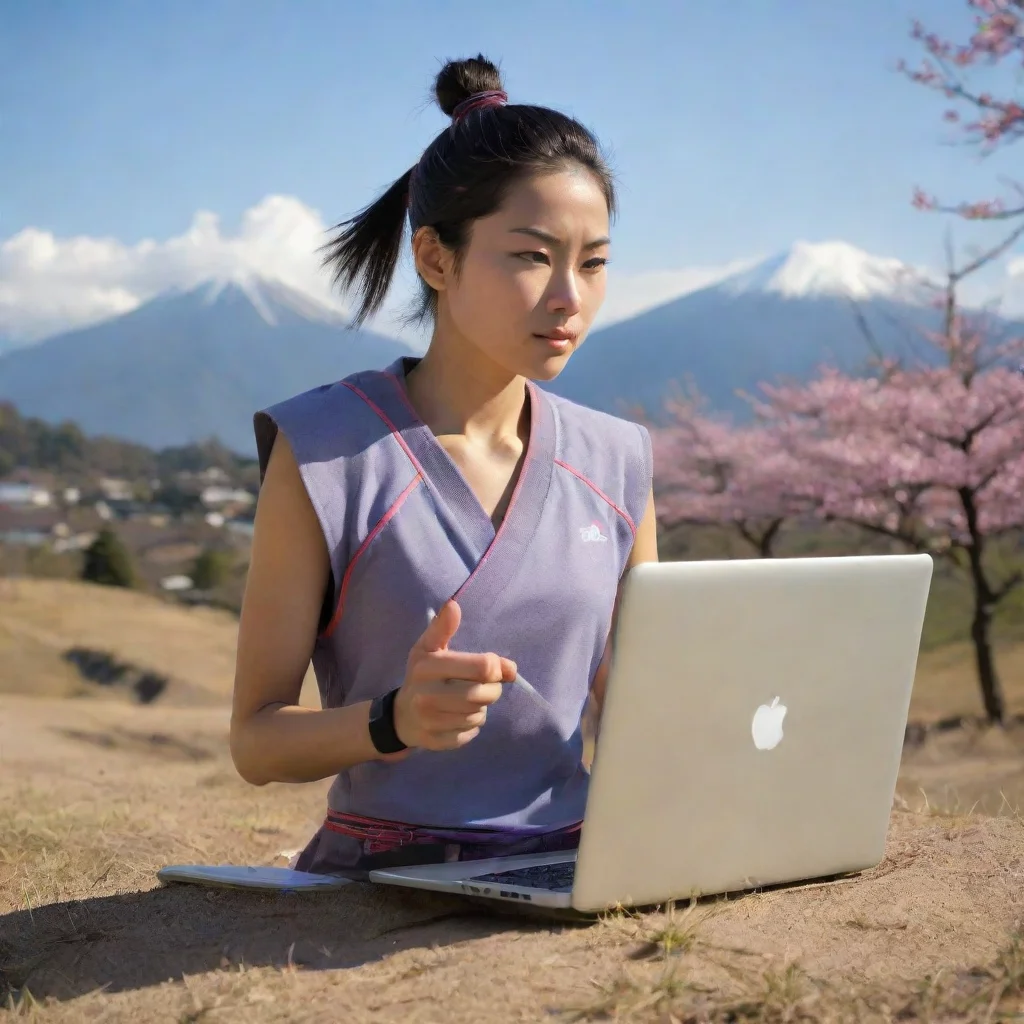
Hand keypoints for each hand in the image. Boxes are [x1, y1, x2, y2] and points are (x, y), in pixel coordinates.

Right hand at [393, 600, 516, 750]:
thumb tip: (454, 604)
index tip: (494, 667)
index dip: (497, 667)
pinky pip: (471, 734)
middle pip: (485, 694)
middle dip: (492, 690)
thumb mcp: (428, 647)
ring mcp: (430, 722)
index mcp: (428, 667)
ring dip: (481, 708)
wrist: (401, 716)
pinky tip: (458, 718)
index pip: (483, 667)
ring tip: (467, 701)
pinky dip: (471, 726)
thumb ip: (444, 627)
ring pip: (479, 715)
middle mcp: (426, 695)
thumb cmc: (422, 676)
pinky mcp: (436, 742)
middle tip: (484, 686)